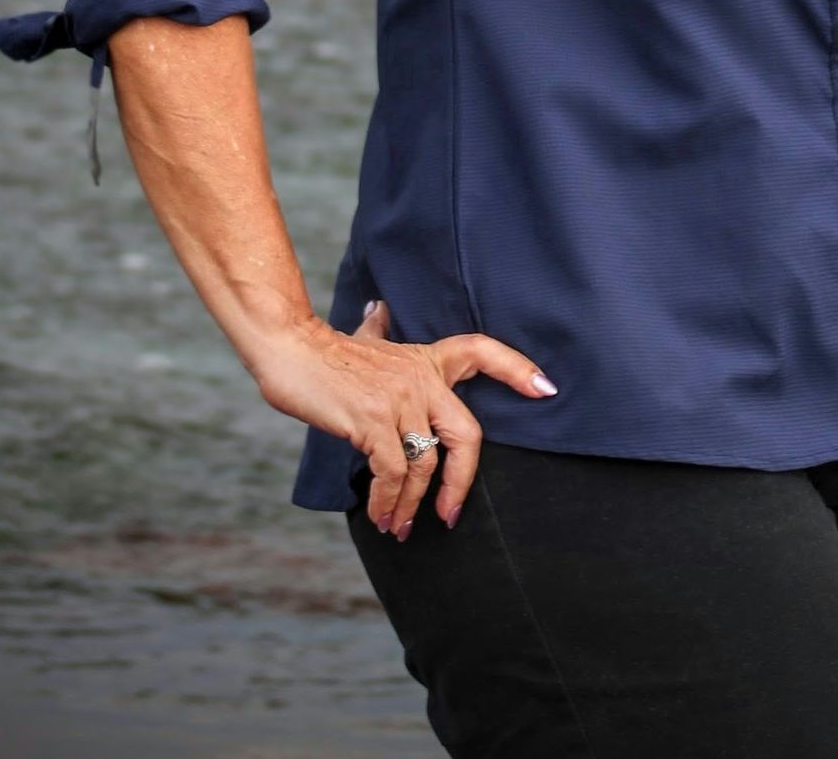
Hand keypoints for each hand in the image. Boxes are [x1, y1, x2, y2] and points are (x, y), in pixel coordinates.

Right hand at [252, 299, 556, 539]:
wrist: (291, 350)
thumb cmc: (327, 353)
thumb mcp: (365, 339)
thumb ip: (379, 331)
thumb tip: (378, 311)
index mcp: (425, 359)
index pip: (482, 352)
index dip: (517, 368)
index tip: (547, 389)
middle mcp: (420, 377)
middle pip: (466, 433)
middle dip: (462, 482)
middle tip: (449, 516)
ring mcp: (399, 397)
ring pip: (425, 464)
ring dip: (410, 505)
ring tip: (397, 526)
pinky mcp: (373, 419)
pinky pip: (393, 472)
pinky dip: (387, 501)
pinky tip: (379, 515)